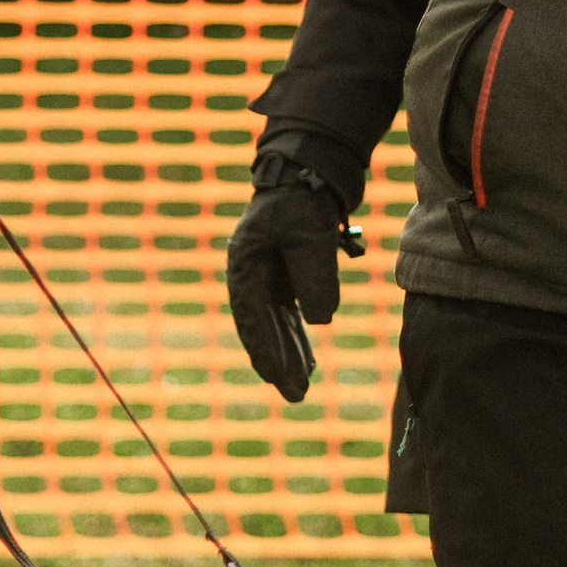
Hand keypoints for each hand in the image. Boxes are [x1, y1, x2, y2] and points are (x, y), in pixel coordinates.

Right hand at [227, 161, 353, 400]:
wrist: (309, 171)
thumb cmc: (304, 201)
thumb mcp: (310, 238)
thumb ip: (315, 278)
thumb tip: (321, 321)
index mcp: (244, 264)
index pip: (252, 317)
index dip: (264, 349)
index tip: (277, 377)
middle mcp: (250, 274)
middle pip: (262, 327)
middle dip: (278, 362)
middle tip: (295, 395)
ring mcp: (266, 275)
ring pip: (276, 324)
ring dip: (290, 353)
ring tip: (304, 386)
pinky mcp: (284, 274)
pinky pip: (289, 313)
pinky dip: (298, 335)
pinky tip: (310, 359)